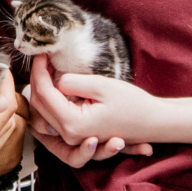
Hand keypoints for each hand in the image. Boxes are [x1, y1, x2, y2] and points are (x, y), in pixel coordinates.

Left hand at [26, 56, 155, 166]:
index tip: (41, 53)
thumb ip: (72, 82)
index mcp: (73, 125)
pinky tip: (55, 82)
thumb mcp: (101, 86)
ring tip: (49, 68)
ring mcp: (72, 137)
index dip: (39, 70)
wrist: (153, 122)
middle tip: (43, 57)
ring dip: (42, 88)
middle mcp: (68, 135)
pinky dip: (51, 98)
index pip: (44, 94)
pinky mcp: (76, 133)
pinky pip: (54, 115)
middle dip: (38, 78)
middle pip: (39, 104)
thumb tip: (54, 80)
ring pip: (43, 110)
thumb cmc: (133, 104)